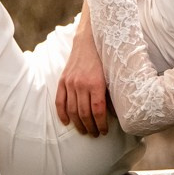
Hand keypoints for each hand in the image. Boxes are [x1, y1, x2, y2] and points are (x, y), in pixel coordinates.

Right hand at [55, 6, 112, 135]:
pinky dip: (62, 113)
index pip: (98, 111)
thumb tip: (114, 114)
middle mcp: (81, 84)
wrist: (89, 40)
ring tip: (84, 131)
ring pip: (72, 110)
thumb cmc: (104, 58)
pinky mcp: (62, 80)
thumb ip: (111, 94)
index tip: (104, 131)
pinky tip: (66, 122)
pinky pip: (59, 101)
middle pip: (84, 114)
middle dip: (90, 127)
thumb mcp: (111, 75)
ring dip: (78, 124)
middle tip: (95, 134)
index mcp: (96, 83)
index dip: (101, 124)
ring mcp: (70, 82)